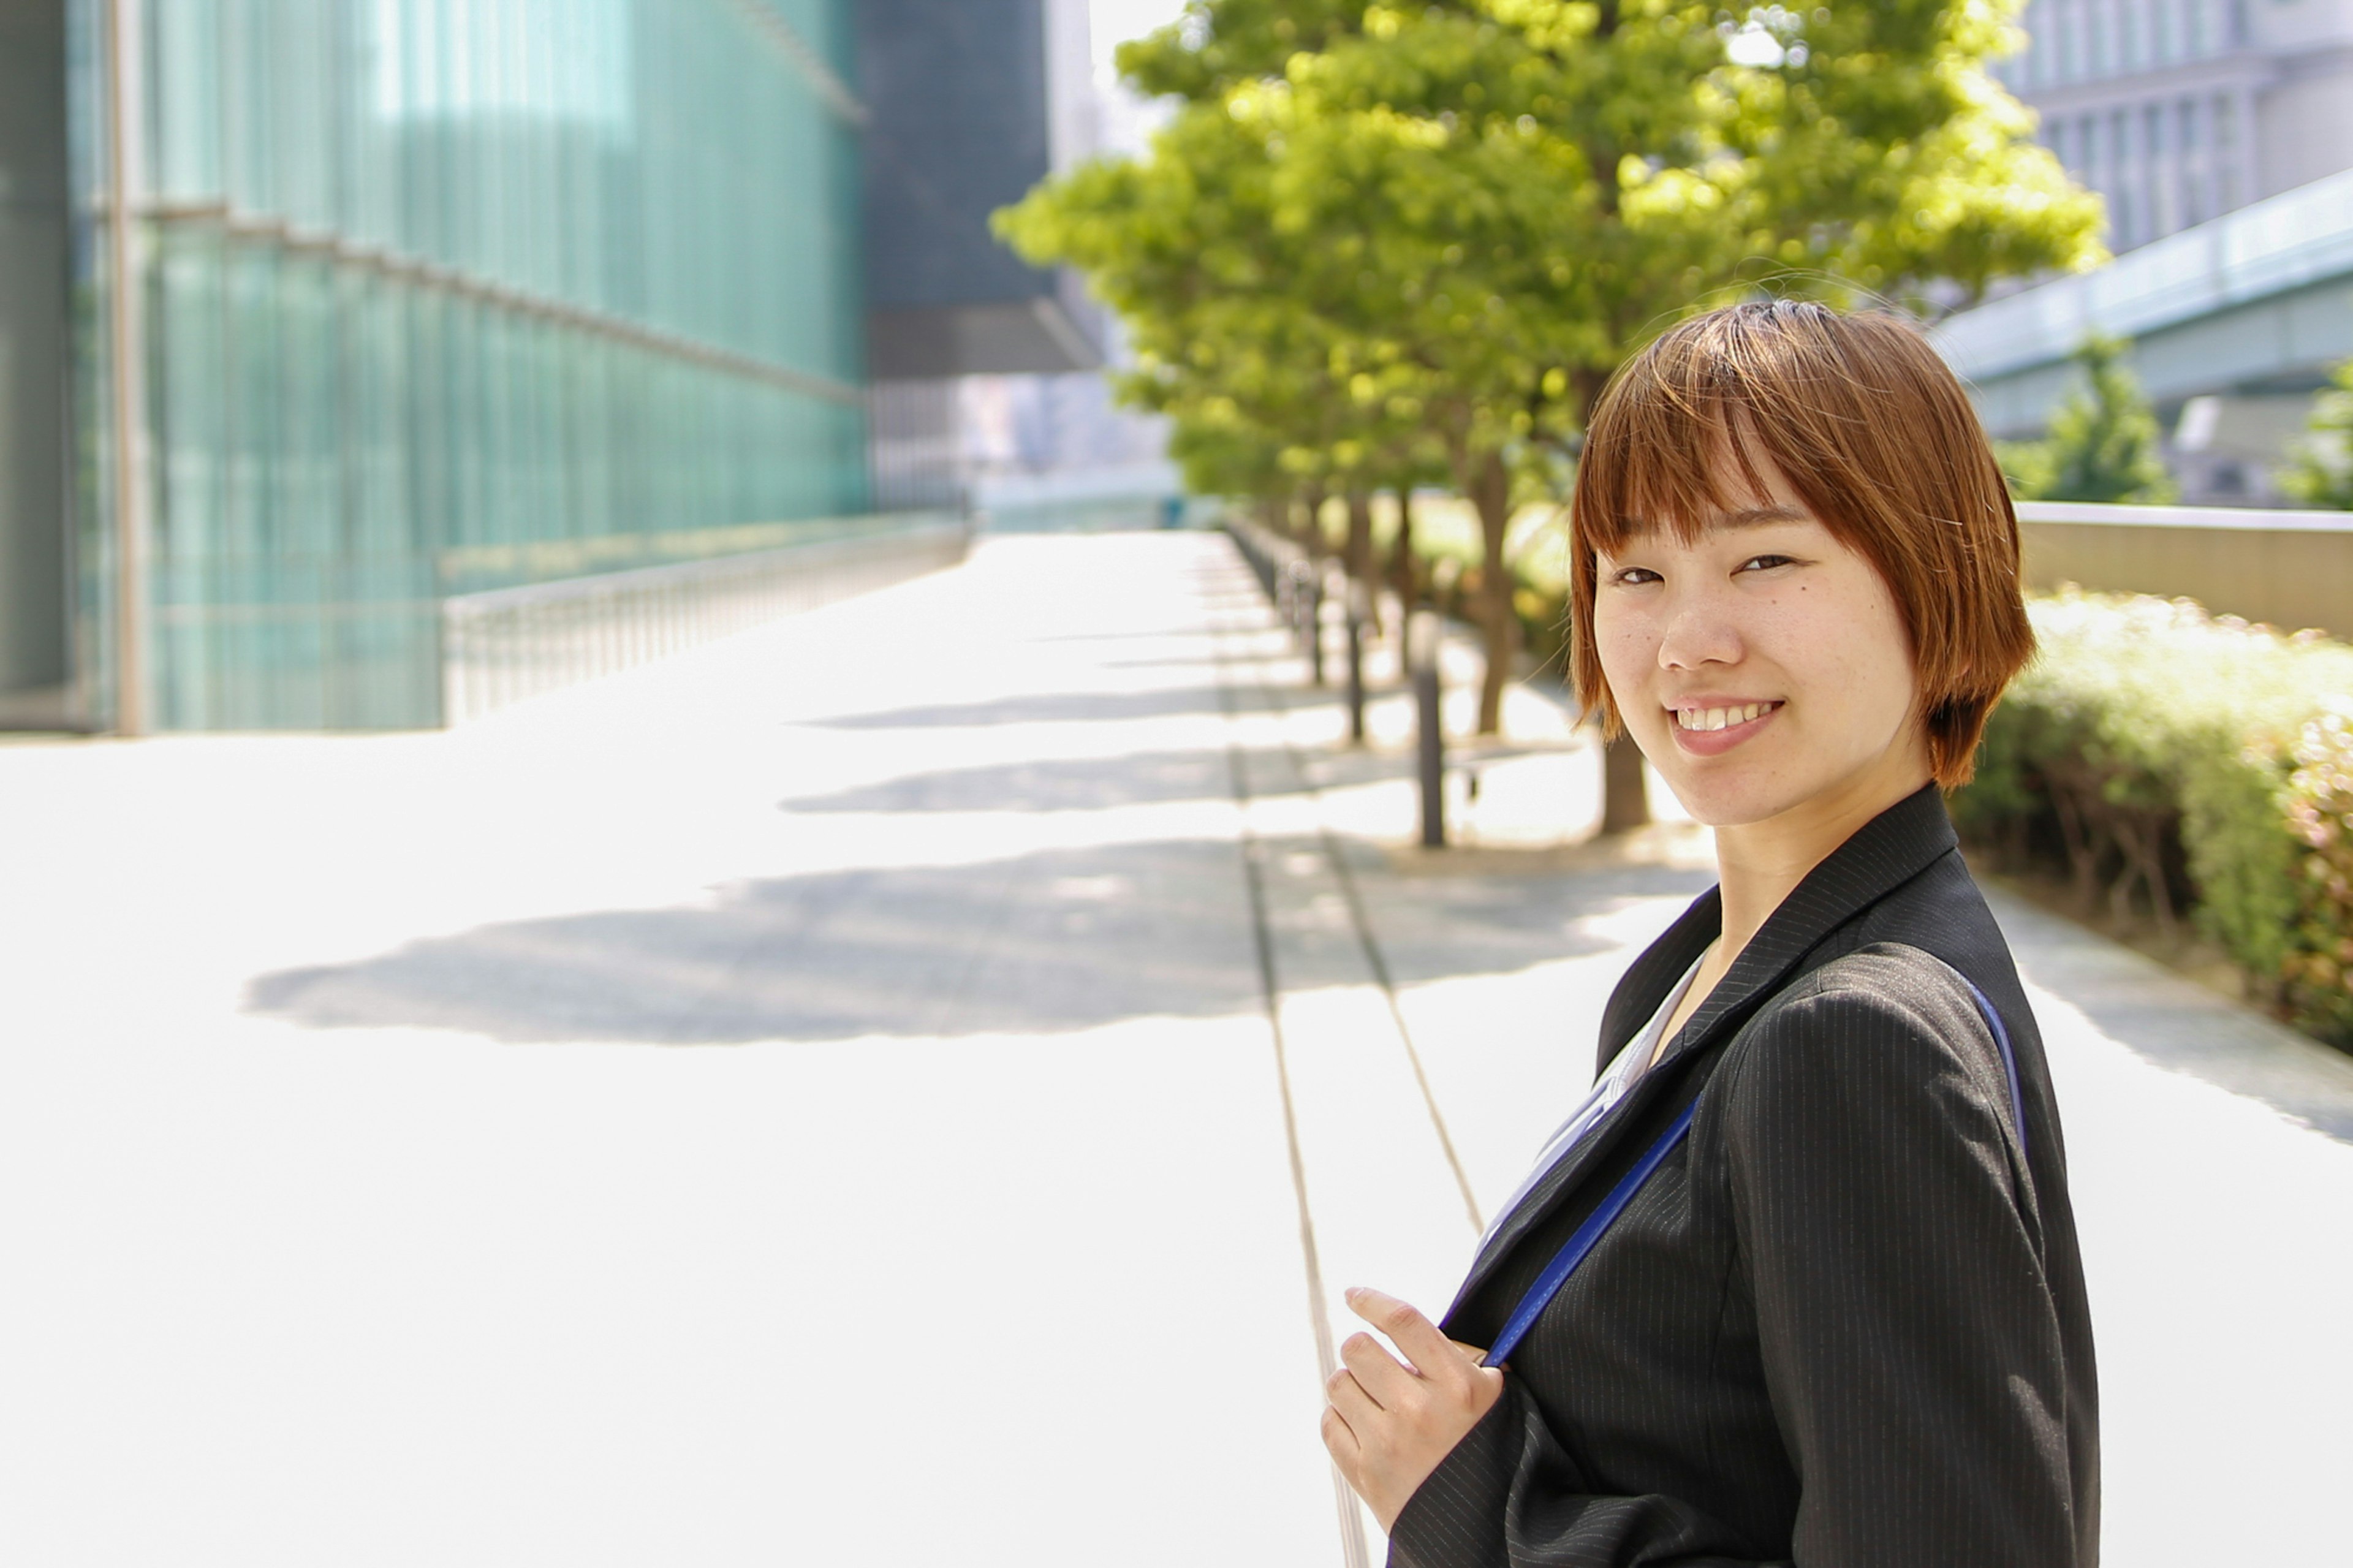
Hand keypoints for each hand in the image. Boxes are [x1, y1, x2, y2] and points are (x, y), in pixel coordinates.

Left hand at [1319, 1285, 1505, 1532]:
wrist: (1487, 1528)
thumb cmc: (1490, 1455)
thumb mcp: (1493, 1399)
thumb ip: (1459, 1360)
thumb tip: (1411, 1327)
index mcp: (1458, 1386)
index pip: (1403, 1321)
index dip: (1372, 1300)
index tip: (1355, 1295)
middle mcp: (1420, 1410)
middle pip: (1359, 1348)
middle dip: (1365, 1351)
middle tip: (1378, 1366)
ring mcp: (1388, 1443)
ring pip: (1339, 1383)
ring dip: (1353, 1385)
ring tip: (1375, 1401)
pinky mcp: (1365, 1473)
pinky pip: (1329, 1423)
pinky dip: (1342, 1420)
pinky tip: (1365, 1427)